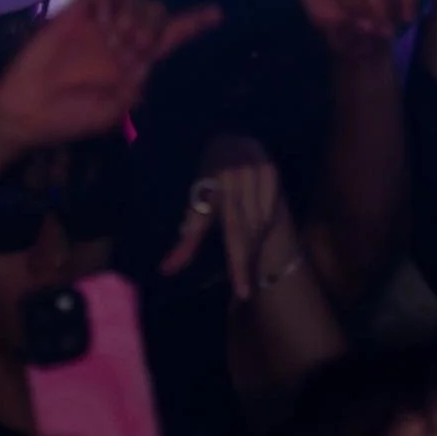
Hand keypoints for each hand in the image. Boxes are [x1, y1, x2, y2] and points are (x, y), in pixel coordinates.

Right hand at [0, 0, 220, 151]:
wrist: (24, 111)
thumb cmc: (68, 118)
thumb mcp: (109, 114)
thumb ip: (133, 90)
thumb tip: (146, 65)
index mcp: (136, 62)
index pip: (172, 36)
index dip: (194, 23)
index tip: (217, 13)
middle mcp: (122, 37)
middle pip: (158, 9)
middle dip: (153, 23)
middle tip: (132, 47)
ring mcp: (100, 24)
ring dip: (134, 11)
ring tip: (115, 37)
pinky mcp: (75, 14)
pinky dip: (108, 0)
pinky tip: (100, 20)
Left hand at [160, 135, 296, 300]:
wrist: (231, 142)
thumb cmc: (209, 179)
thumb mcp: (196, 206)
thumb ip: (187, 241)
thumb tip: (165, 271)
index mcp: (215, 188)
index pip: (231, 234)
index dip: (237, 264)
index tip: (243, 293)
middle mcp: (236, 177)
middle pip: (247, 232)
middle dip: (245, 259)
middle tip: (242, 285)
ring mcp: (256, 172)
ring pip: (260, 223)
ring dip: (253, 242)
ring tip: (245, 250)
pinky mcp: (271, 170)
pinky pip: (270, 211)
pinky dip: (264, 225)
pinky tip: (256, 228)